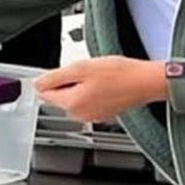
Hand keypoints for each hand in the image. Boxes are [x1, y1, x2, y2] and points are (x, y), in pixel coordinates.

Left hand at [35, 57, 169, 123]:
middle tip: (85, 73)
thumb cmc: (119, 74)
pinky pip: (89, 100)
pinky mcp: (104, 113)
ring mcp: (93, 116)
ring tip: (97, 78)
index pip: (45, 93)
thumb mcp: (80, 68)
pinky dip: (93, 91)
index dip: (52, 79)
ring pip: (75, 97)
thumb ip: (54, 77)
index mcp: (72, 104)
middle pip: (60, 96)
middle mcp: (80, 115)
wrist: (147, 82)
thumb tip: (36, 84)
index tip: (65, 71)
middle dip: (67, 82)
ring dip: (80, 86)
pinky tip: (106, 84)